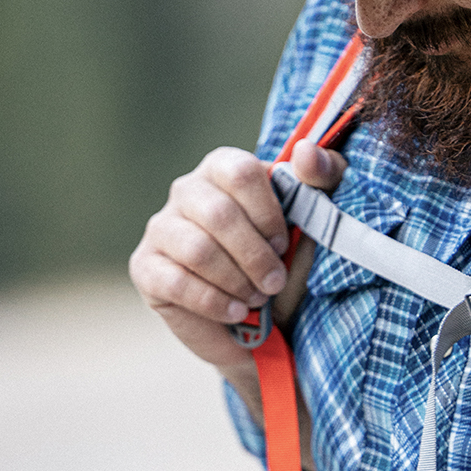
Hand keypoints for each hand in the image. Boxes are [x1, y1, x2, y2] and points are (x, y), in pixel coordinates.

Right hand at [129, 139, 345, 370]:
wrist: (266, 318)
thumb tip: (306, 152)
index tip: (284, 243)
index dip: (268, 213)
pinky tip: (235, 311)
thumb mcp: (319, 214)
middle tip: (275, 282)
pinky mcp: (145, 267)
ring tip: (256, 298)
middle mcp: (187, 190)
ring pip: (197, 250)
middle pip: (219, 214)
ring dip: (236, 281)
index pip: (241, 172)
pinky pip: (175, 282)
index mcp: (225, 167)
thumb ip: (324, 175)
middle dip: (255, 256)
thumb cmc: (290, 256)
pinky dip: (214, 302)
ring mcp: (161, 227)